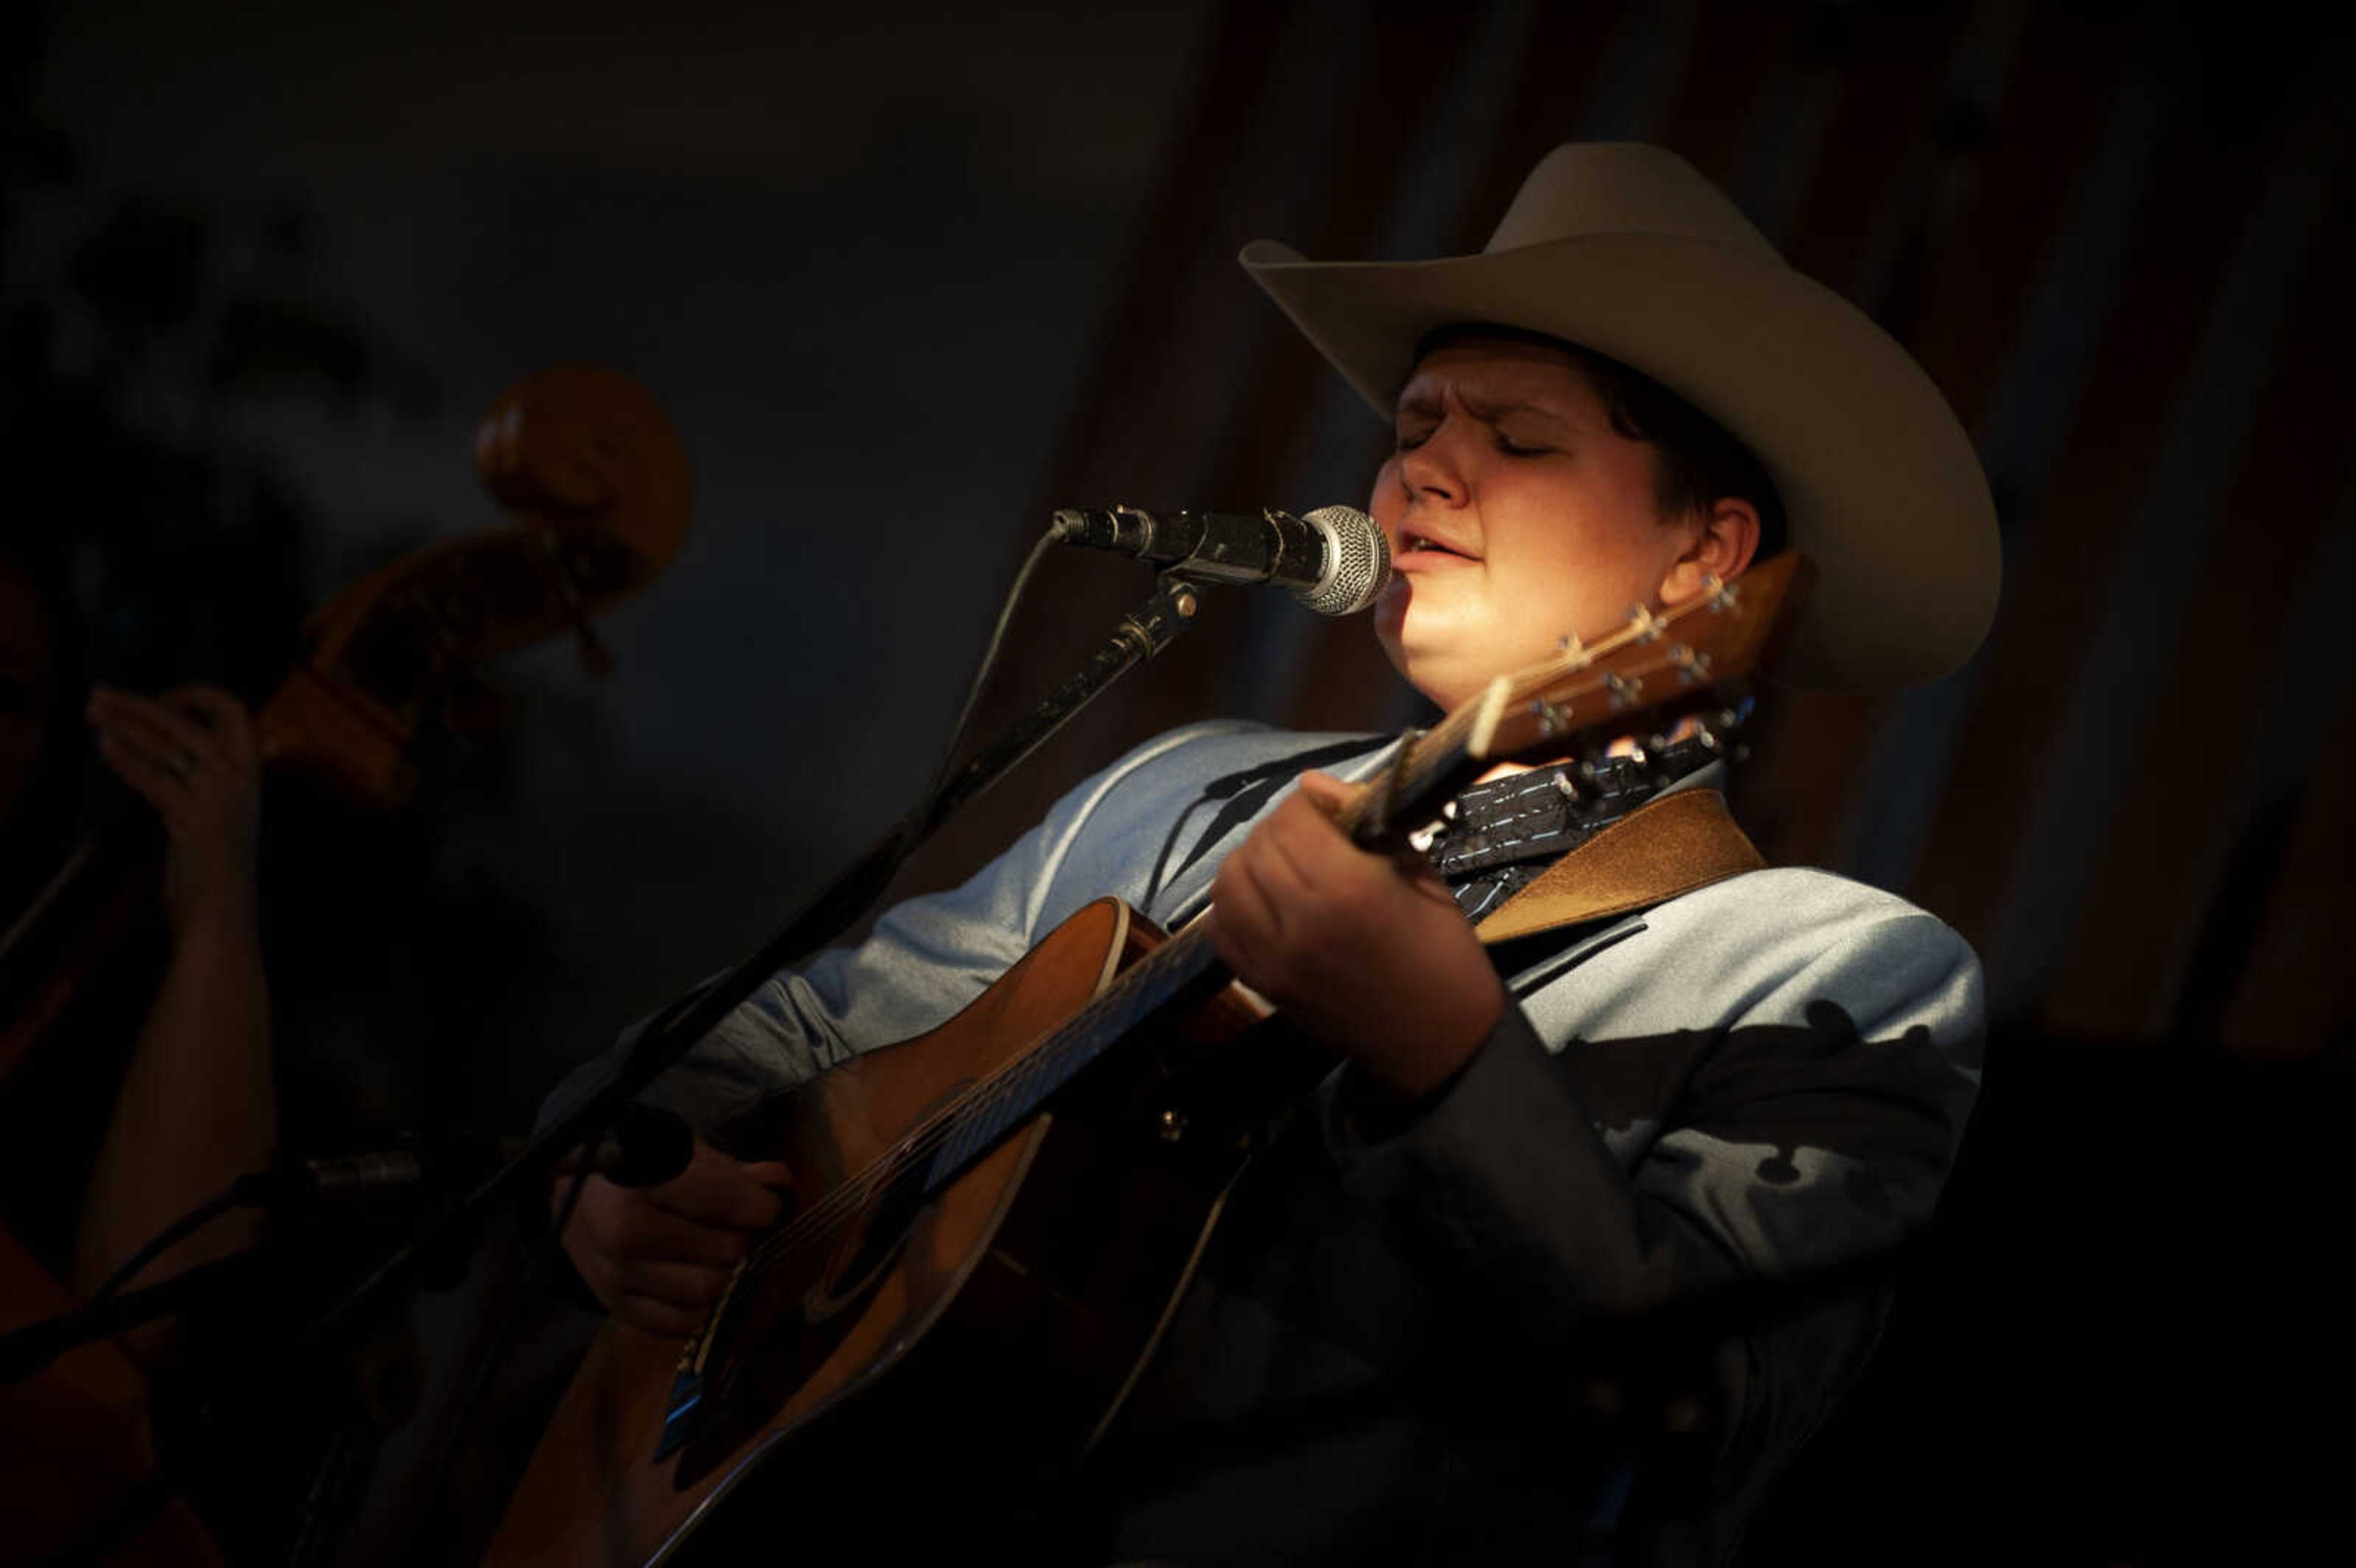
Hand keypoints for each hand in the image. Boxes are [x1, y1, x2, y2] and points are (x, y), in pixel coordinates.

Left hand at [87, 684, 261, 936]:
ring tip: (93, 714)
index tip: (161, 698)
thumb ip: (210, 775)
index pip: (234, 710)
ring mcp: (218, 797)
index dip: (196, 695)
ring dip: (123, 725)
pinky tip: (104, 747)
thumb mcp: (226, 808)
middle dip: (136, 705)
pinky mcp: (193, 819)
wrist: (225, 909)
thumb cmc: (219, 862)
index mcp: (252, 770)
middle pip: (184, 722)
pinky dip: (125, 760)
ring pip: (164, 746)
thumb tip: (168, 741)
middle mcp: (239, 777)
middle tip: (100, 695)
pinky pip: (153, 778)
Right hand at [556, 1134, 791, 1335]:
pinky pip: (678, 1323)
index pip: (727, 1202)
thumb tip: (779, 1183)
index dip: (762, 1207)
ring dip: (724, 1276)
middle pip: (727, 1252)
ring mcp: (617, 1273)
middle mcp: (627, 1230)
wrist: (572, 1198)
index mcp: (645, 1179)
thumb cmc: (641, 1168)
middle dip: (744, 1240)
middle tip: (737, 1230)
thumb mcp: (685, 1152)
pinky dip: (697, 1307)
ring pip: (707, 1292)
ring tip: (715, 1256)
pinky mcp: (614, 1305)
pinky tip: (692, 1279)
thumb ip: (734, 1171)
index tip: (766, 1206)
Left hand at [1206, 771, 1504, 1098]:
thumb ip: (1365, 823)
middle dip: (1281, 829)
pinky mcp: (1260, 983)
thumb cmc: (1442, 950)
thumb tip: (1312, 785)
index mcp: (1348, 887)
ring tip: (1285, 867)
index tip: (1330, 812)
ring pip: (1227, 882)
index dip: (1307, 805)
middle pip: (1257, 846)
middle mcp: (1299, 919)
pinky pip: (1221, 927)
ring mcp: (1272, 956)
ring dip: (1251, 863)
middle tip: (1311, 837)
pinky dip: (1235, 905)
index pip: (1292, 818)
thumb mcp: (1419, 873)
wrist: (1437, 1041)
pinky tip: (1265, 902)